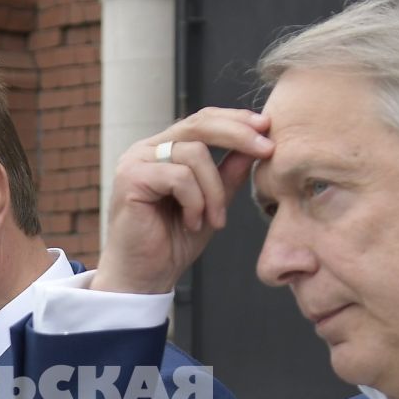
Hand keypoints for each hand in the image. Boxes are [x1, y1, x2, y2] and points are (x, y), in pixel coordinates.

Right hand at [95, 108, 272, 293]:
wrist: (144, 277)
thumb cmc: (173, 243)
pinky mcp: (130, 179)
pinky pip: (179, 177)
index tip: (268, 128)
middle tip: (267, 150)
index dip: (236, 121)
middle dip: (238, 135)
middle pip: (199, 124)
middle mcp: (146, 150)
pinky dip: (196, 202)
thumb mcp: (212, 204)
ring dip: (215, 190)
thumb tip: (256, 145)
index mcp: (163, 149)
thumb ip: (228, 174)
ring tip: (214, 220)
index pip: (202, 121)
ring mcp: (136, 162)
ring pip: (194, 153)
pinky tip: (193, 223)